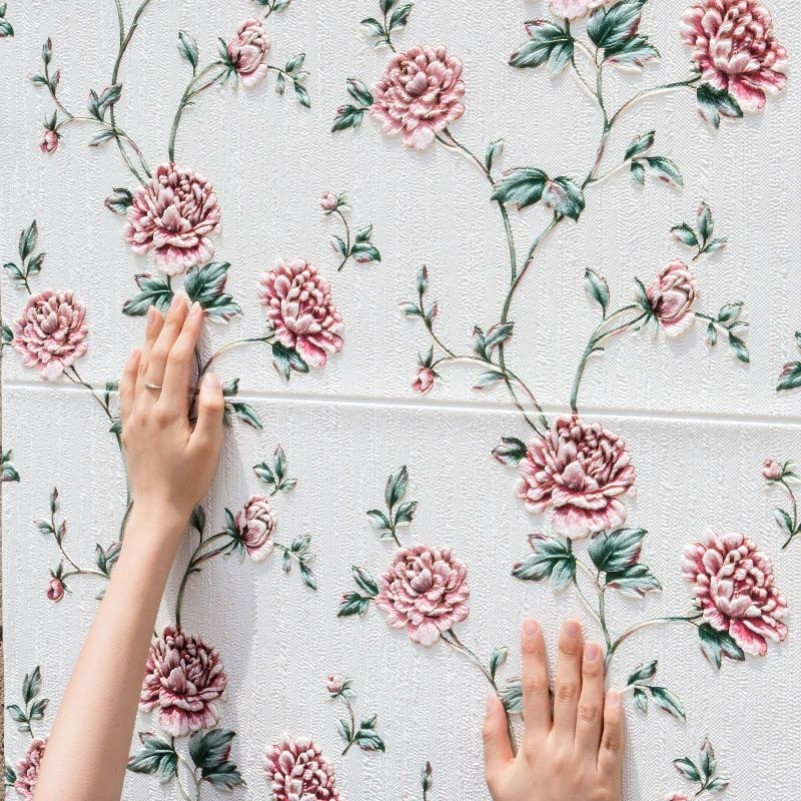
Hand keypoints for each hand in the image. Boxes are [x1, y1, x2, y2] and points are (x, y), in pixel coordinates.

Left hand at [120, 294, 224, 532]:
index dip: (188, 333)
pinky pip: (127, 387)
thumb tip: (212, 378)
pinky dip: (132, 366)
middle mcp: (149, 407)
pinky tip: (136, 352)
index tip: (197, 310)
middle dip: (169, 326)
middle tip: (178, 299)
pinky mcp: (129, 424)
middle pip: (159, 357)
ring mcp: (135, 414)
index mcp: (170, 411)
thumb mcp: (208, 449)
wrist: (157, 508)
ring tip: (155, 311)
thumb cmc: (188, 480)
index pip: (179, 362)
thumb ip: (212, 411)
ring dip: (149, 338)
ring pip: (141, 367)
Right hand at [483, 619, 622, 800]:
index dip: (532, 655)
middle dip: (567, 654)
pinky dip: (616, 717)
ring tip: (594, 645)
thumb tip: (491, 700)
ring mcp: (587, 761)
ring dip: (593, 676)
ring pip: (590, 710)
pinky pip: (614, 742)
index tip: (532, 626)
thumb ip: (493, 739)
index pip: (532, 689)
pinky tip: (616, 691)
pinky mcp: (608, 778)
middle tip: (570, 624)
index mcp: (533, 745)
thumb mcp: (498, 780)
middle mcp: (560, 748)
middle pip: (564, 692)